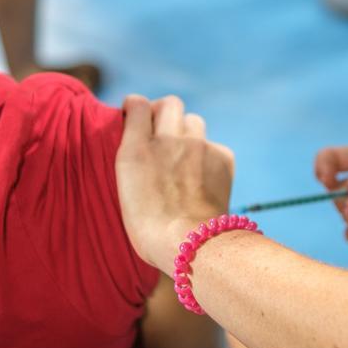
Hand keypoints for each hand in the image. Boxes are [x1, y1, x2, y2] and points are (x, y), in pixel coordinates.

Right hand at [116, 95, 234, 269]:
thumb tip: (140, 139)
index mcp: (137, 149)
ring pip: (194, 121)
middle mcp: (168, 140)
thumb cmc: (149, 227)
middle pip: (170, 104)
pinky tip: (202, 177)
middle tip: (162, 131)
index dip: (136, 107)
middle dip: (165, 112)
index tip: (135, 114)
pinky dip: (208, 155)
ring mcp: (198, 146)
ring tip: (184, 155)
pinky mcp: (222, 156)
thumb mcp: (125, 189)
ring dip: (187, 132)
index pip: (138, 104)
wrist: (191, 243)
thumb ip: (133, 156)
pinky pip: (214, 145)